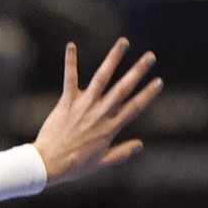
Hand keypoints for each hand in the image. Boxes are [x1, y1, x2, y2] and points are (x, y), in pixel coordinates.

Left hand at [34, 39, 161, 184]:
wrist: (48, 163)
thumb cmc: (75, 165)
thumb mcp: (102, 162)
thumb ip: (122, 153)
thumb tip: (140, 145)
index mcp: (110, 128)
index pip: (134, 107)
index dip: (147, 94)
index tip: (159, 81)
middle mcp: (100, 113)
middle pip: (123, 89)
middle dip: (137, 71)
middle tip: (150, 56)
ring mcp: (83, 106)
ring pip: (101, 78)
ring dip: (113, 59)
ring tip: (123, 42)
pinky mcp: (67, 102)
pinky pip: (70, 78)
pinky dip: (70, 62)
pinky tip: (71, 45)